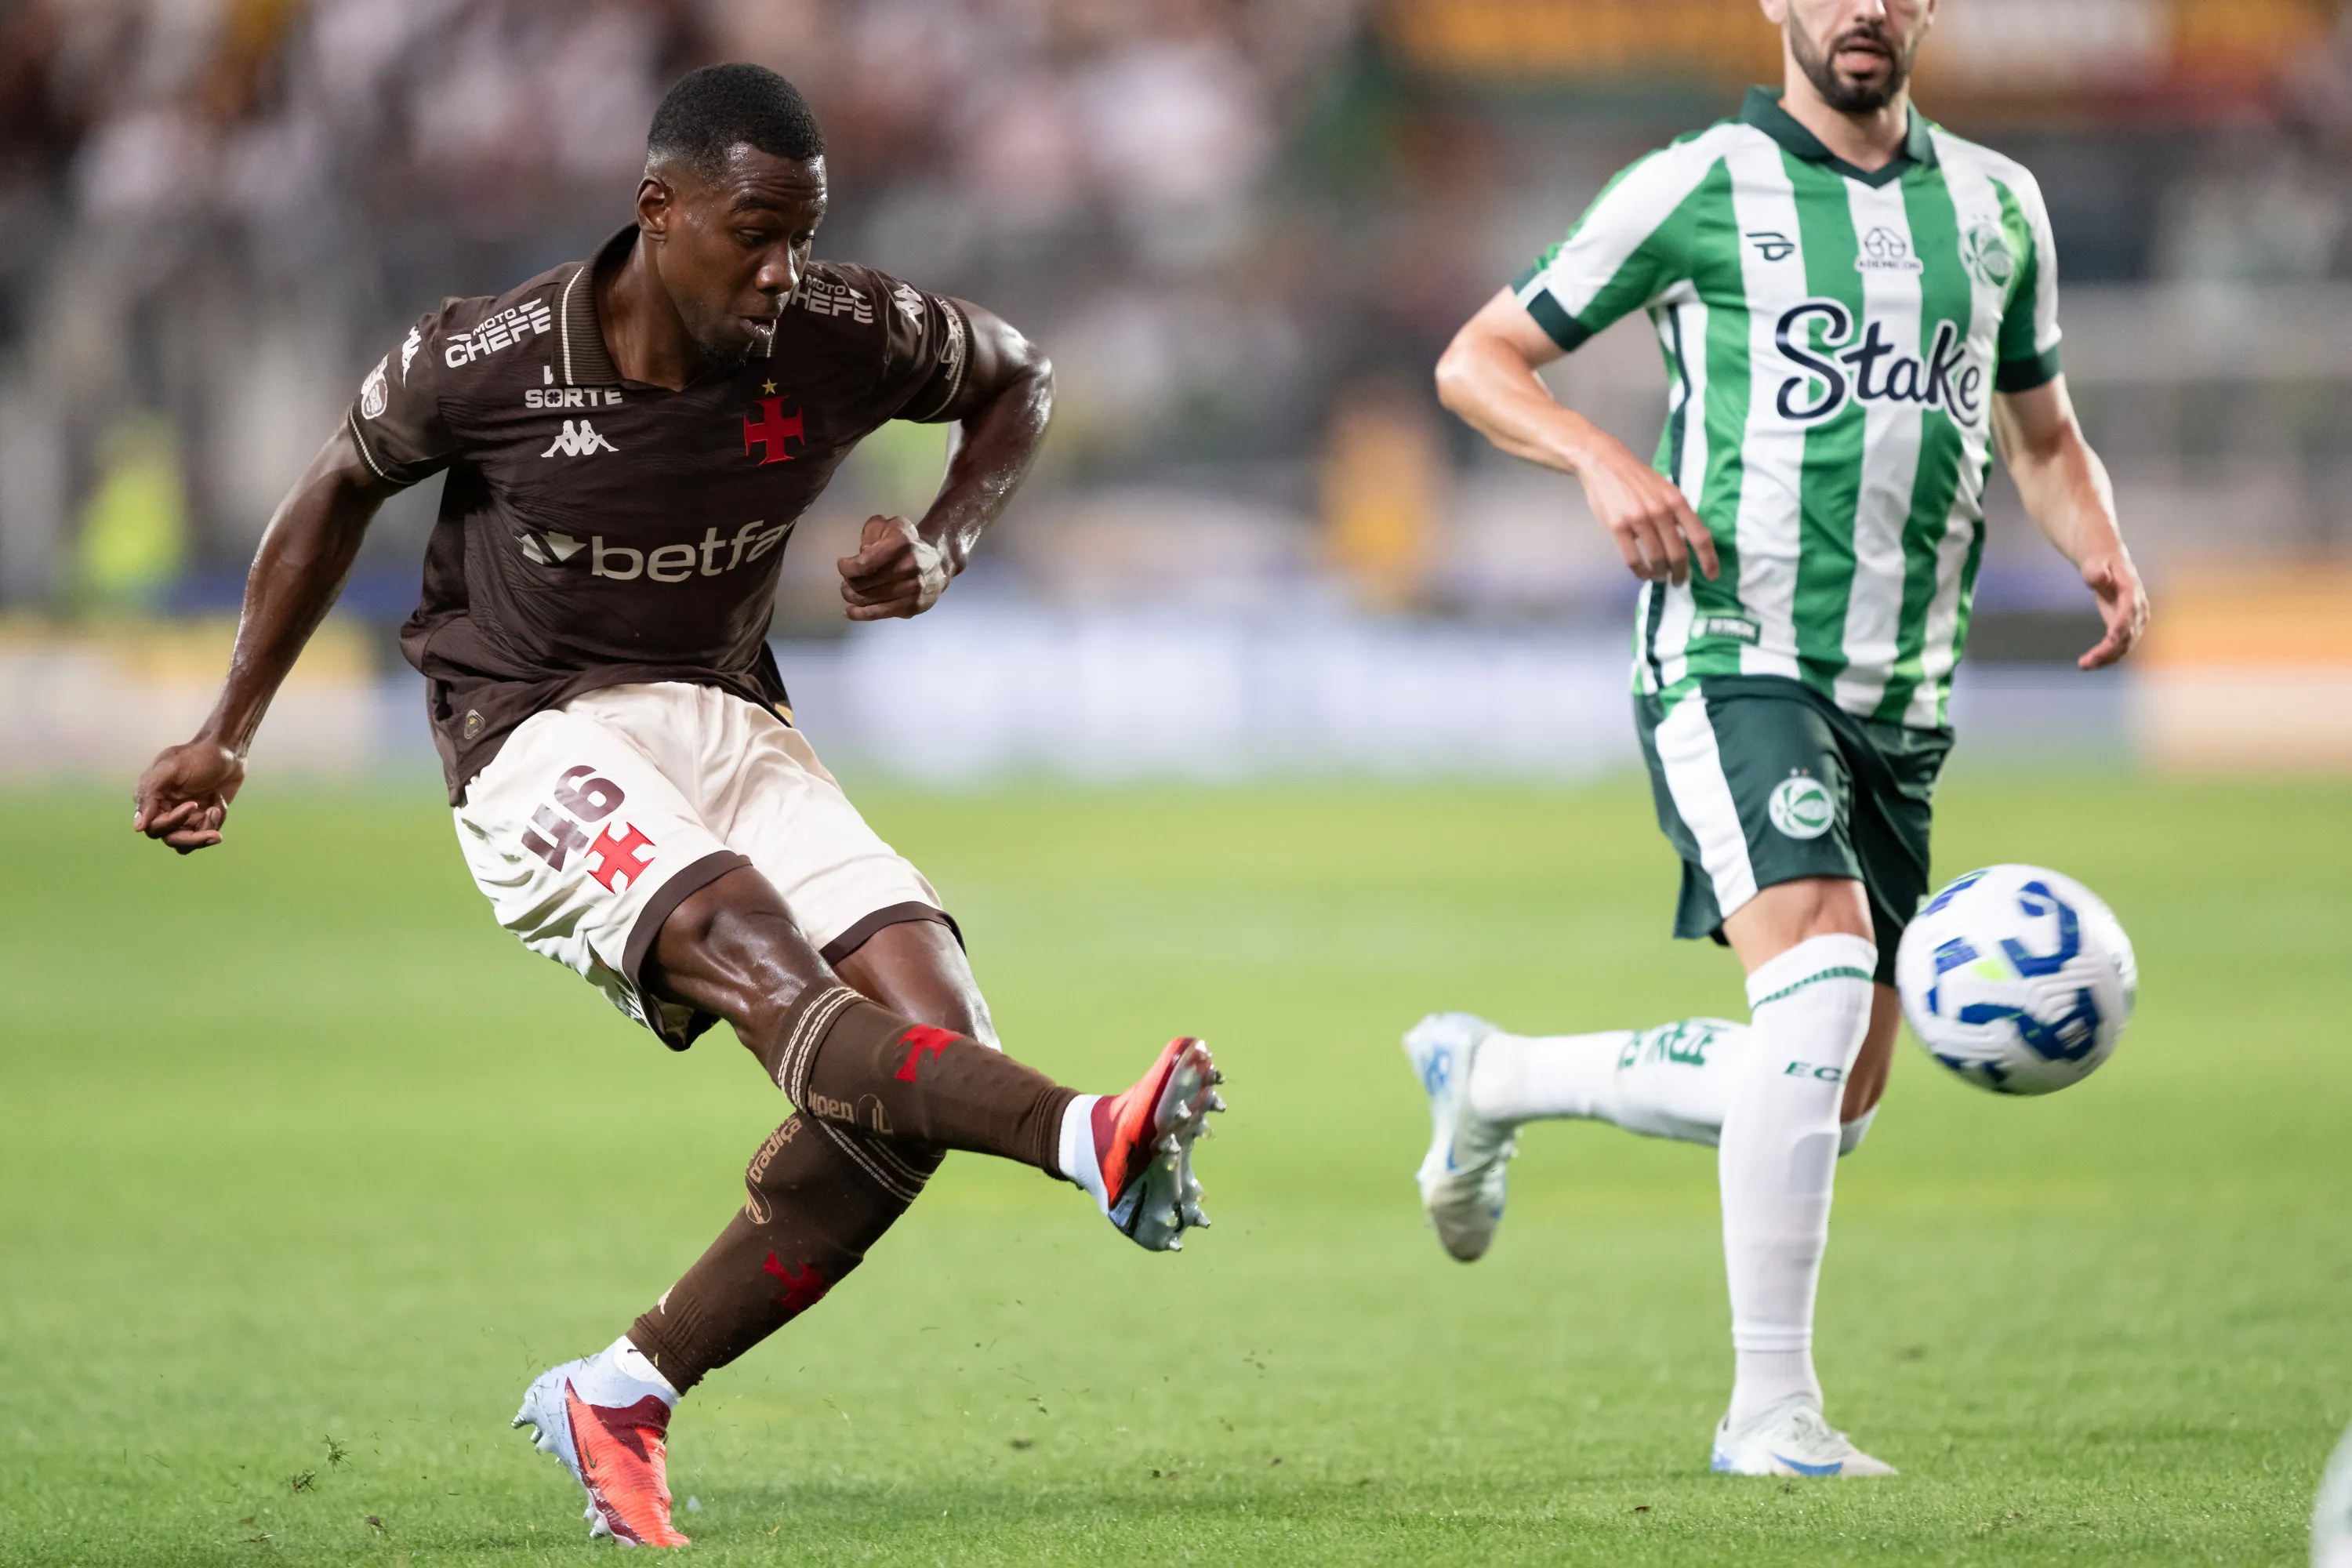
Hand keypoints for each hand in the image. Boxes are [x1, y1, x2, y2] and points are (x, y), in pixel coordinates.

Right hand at [132, 739, 245, 853]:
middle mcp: (165, 811)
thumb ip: (150, 795)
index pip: (154, 827)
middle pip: (172, 840)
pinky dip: (217, 819)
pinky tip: (219, 800)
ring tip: (217, 809)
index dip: (173, 821)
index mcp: (152, 799)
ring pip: (190, 842)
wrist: (227, 751)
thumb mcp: (171, 769)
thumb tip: (138, 827)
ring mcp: (186, 817)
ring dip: (207, 830)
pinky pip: (207, 832)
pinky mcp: (204, 818)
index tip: (193, 805)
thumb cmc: (197, 756)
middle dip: (194, 838)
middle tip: (214, 835)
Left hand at [838, 514, 950, 620]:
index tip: (843, 564)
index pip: (863, 563)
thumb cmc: (908, 543)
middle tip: (846, 579)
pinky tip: (849, 611)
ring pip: (867, 599)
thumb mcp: (891, 525)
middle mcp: (909, 567)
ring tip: (848, 591)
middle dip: (848, 581)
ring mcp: (911, 589)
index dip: (846, 567)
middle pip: (862, 583)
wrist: (939, 563)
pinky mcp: (912, 606)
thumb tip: (862, 553)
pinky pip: (878, 614)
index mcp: (901, 544)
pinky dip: (859, 614)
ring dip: (851, 596)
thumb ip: (872, 531)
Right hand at [1578, 442, 1718, 584]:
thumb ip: (1677, 513)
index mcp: (1677, 502)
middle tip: (1678, 581)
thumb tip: (1689, 541)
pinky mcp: (1618, 526)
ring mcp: (1639, 519)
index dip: (1708, 559)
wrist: (1605, 463)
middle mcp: (1661, 511)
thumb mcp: (1666, 490)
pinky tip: (1642, 573)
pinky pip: (1633, 559)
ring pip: (1655, 559)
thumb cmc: (1638, 479)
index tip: (1711, 576)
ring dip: (1659, 574)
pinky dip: (1640, 572)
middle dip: (1680, 573)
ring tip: (1659, 577)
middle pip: (1677, 553)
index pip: (1699, 536)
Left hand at [2077, 550, 2147, 669]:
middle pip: (2128, 633)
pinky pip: (2121, 646)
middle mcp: (2138, 606)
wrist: (2109, 562)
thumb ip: (2096, 571)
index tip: (2110, 638)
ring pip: (2125, 645)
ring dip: (2106, 658)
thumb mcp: (2094, 562)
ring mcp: (2136, 619)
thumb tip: (2101, 577)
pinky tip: (2090, 663)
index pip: (2129, 610)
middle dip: (2108, 650)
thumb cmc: (2099, 561)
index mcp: (2131, 589)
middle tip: (2085, 662)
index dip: (2122, 624)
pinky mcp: (2130, 627)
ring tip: (2083, 665)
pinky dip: (2107, 656)